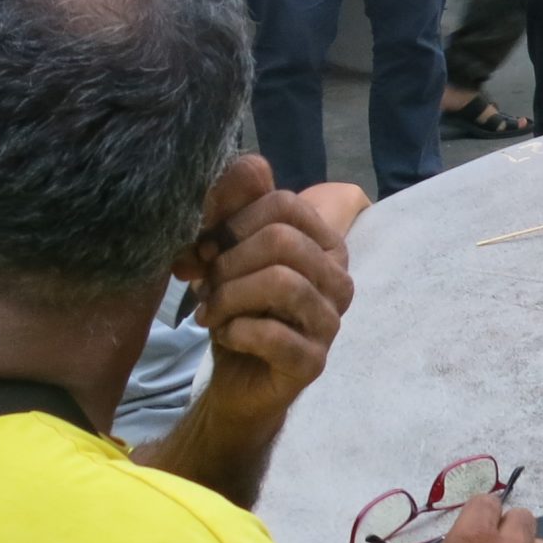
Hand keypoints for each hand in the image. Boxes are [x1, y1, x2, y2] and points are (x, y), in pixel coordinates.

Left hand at [173, 154, 356, 428]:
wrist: (236, 379)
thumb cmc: (239, 308)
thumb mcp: (226, 252)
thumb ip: (234, 205)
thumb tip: (252, 163)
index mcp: (324, 244)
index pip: (286, 204)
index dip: (234, 220)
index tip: (205, 248)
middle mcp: (338, 279)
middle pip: (283, 241)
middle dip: (229, 261)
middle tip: (204, 284)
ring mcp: (330, 322)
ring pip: (281, 284)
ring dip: (229, 297)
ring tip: (209, 311)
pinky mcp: (314, 362)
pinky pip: (274, 335)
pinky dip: (236, 331)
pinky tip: (225, 334)